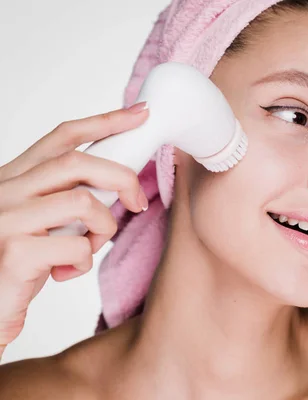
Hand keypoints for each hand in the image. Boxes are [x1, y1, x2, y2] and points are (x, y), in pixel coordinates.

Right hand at [0, 102, 148, 358]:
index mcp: (14, 179)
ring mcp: (7, 220)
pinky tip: (67, 271)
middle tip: (138, 201)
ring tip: (93, 245)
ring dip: (104, 225)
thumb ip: (65, 200)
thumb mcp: (41, 222)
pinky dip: (85, 259)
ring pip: (82, 201)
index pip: (61, 137)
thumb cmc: (16, 266)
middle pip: (77, 162)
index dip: (105, 122)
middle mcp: (5, 191)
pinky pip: (76, 245)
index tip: (140, 113)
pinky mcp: (14, 253)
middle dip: (121, 176)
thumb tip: (118, 186)